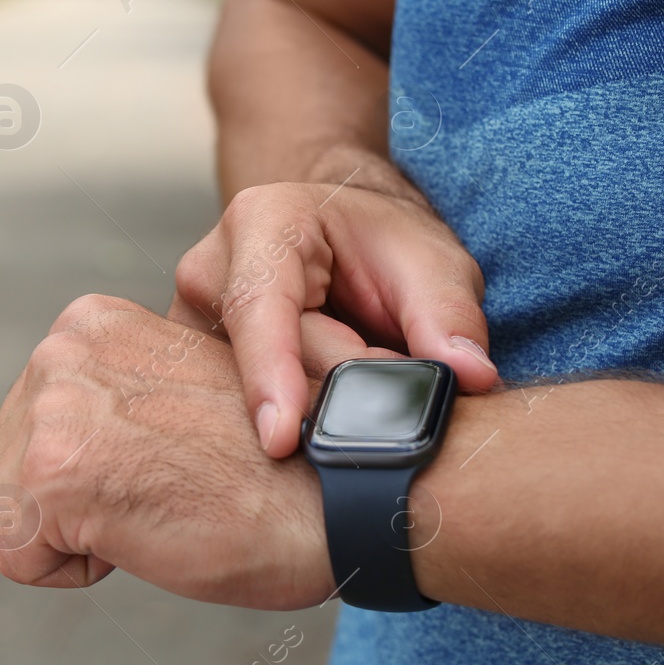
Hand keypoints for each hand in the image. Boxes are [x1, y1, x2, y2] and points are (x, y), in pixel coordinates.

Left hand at [0, 294, 403, 608]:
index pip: (37, 424)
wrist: (345, 486)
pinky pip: (20, 560)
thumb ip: (119, 394)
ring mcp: (52, 409)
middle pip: (11, 467)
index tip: (173, 462)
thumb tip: (81, 435)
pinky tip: (149, 536)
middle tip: (171, 492)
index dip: (100, 467)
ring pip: (10, 515)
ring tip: (162, 509)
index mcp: (89, 323)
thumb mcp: (179, 392)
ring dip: (79, 536)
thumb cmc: (285, 456)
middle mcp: (59, 350)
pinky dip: (77, 572)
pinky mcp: (53, 475)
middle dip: (78, 501)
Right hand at [168, 174, 496, 458]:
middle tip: (396, 373)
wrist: (343, 236)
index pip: (258, 308)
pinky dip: (292, 419)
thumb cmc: (382, 244)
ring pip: (245, 398)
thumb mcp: (432, 262)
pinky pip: (236, 413)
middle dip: (332, 394)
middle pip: (264, 365)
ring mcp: (193, 325)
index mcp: (261, 224)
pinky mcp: (195, 370)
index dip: (270, 375)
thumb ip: (450, 316)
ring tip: (363, 368)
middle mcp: (209, 271)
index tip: (281, 440)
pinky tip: (325, 401)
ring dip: (313, 407)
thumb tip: (471, 376)